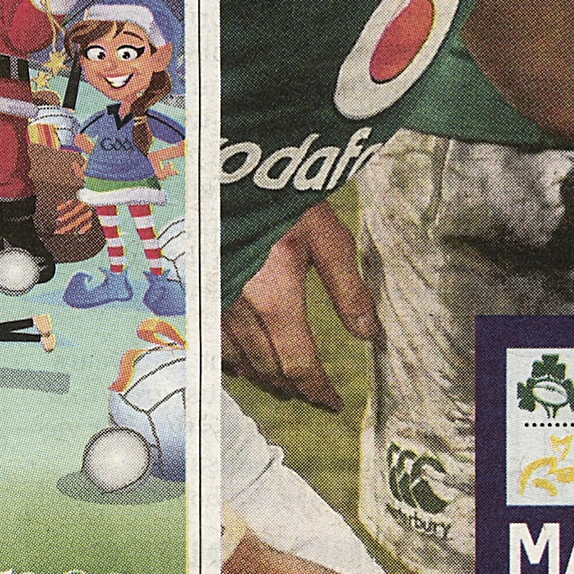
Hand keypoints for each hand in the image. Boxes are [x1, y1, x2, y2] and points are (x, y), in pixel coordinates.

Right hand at [218, 200, 374, 410]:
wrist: (227, 170)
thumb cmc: (282, 200)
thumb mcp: (328, 238)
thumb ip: (349, 290)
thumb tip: (370, 335)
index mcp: (276, 301)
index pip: (299, 365)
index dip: (318, 389)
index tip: (333, 403)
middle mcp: (242, 312)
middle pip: (269, 369)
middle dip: (294, 388)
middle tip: (314, 396)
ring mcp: (218, 304)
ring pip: (240, 361)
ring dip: (265, 378)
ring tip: (285, 385)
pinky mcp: (204, 292)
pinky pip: (215, 342)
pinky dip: (234, 360)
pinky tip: (243, 361)